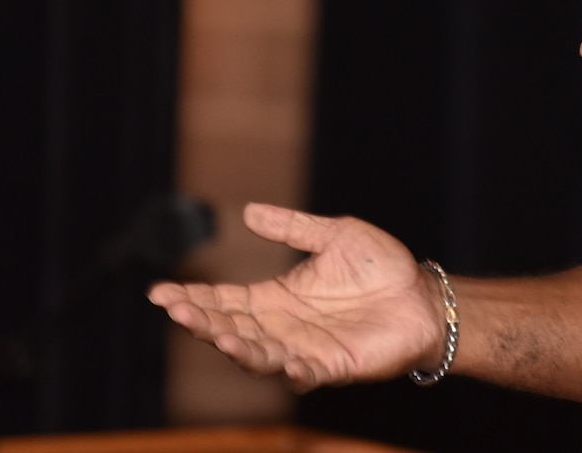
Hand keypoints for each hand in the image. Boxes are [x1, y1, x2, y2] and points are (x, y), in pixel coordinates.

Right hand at [148, 202, 445, 391]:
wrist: (423, 296)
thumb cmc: (381, 266)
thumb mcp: (333, 235)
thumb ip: (292, 227)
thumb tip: (249, 211)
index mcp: (277, 297)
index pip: (225, 299)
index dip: (193, 297)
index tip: (158, 292)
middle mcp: (283, 326)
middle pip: (230, 327)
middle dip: (200, 320)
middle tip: (174, 309)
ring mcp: (304, 349)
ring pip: (256, 353)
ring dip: (234, 345)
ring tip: (215, 332)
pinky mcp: (331, 366)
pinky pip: (299, 371)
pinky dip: (281, 366)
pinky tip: (265, 355)